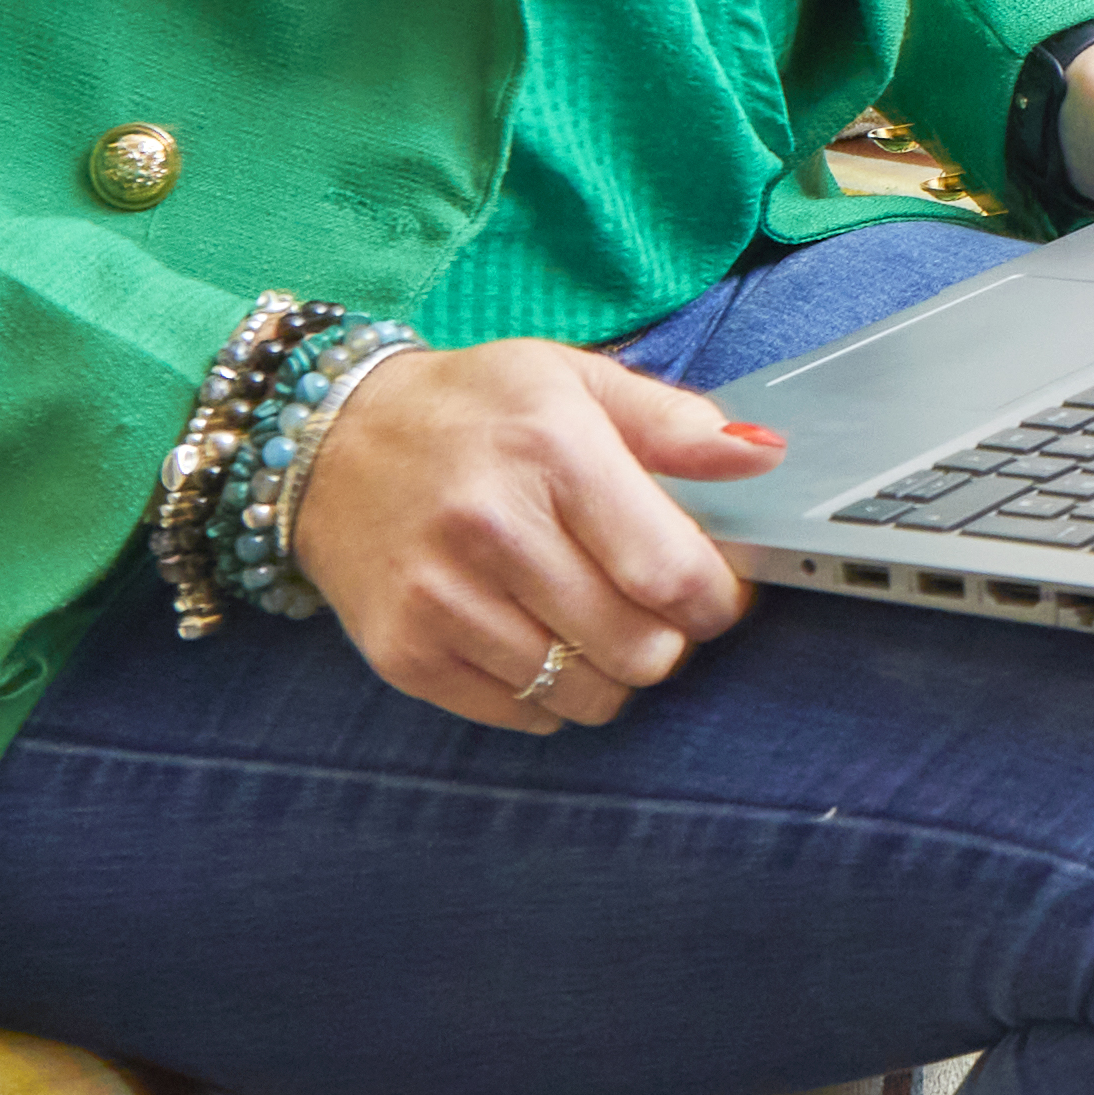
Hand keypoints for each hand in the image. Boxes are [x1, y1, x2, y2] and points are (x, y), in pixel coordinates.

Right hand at [290, 339, 775, 734]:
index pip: (670, 571)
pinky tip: (539, 640)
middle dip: (670, 638)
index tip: (717, 592)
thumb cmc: (473, 408)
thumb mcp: (575, 380)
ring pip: (583, 694)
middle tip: (655, 608)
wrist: (329, 440)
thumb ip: (674, 422)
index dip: (716, 599)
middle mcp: (492, 529)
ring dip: (612, 674)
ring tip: (596, 623)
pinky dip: (549, 695)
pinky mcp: (404, 654)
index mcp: (552, 452)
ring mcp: (441, 600)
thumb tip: (764, 455)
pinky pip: (520, 715)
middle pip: (638, 648)